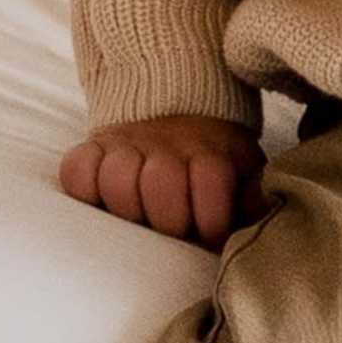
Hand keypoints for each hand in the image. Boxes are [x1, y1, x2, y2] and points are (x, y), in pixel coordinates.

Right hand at [60, 111, 262, 244]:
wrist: (175, 106)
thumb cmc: (212, 158)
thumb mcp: (243, 170)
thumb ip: (255, 195)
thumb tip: (264, 214)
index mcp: (211, 150)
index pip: (210, 182)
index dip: (211, 221)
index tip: (210, 237)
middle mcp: (167, 143)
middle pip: (162, 184)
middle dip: (169, 220)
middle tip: (174, 230)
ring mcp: (127, 144)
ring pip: (118, 178)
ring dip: (128, 207)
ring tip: (140, 218)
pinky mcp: (93, 148)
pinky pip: (77, 171)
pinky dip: (86, 188)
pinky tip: (103, 200)